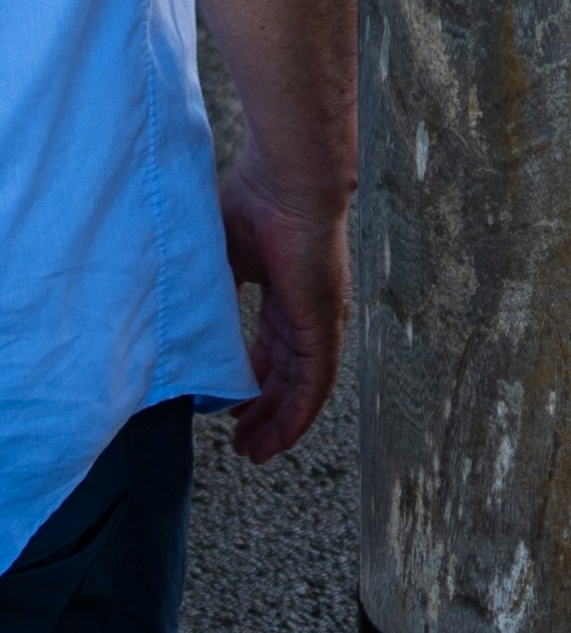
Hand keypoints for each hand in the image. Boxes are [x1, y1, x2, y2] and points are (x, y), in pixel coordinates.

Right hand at [215, 170, 350, 461]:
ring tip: (253, 452)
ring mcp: (319, 316)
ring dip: (279, 422)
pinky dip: (299, 414)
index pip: (270, 345)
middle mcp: (304, 306)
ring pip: (303, 385)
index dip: (250, 378)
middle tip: (241, 441)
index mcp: (280, 287)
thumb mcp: (218, 258)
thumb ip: (208, 294)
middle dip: (263, 410)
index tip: (227, 405)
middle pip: (286, 371)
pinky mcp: (326, 324)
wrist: (286, 180)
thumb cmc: (250, 202)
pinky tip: (280, 440)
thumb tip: (182, 330)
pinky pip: (317, 382)